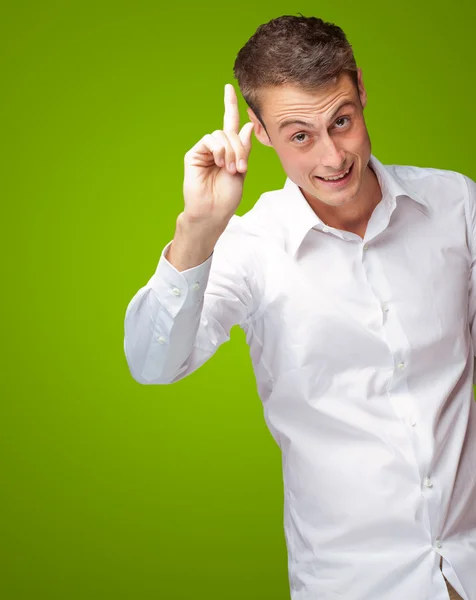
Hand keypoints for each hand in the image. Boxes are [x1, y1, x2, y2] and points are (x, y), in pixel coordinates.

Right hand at [182, 83, 253, 226]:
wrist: (213, 211)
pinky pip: (209, 140)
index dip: (230, 105)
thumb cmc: (227, 197)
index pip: (229, 123)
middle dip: (239, 148)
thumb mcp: (242, 169)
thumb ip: (244, 147)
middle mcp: (216, 148)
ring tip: (230, 169)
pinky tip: (220, 163)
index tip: (229, 87)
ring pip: (220, 135)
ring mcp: (204, 151)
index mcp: (229, 151)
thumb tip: (248, 125)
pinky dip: (219, 150)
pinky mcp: (194, 154)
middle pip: (229, 132)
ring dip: (230, 151)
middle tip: (240, 168)